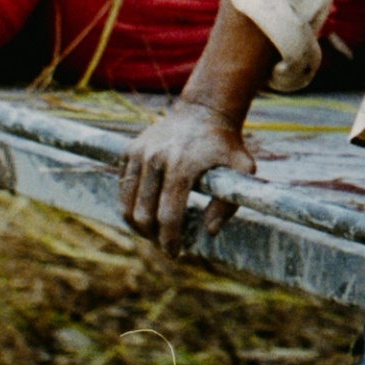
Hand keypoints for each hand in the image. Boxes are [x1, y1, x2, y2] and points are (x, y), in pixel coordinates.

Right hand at [118, 98, 260, 253]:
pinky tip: (146, 212)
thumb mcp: (242, 169)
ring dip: (138, 226)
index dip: (170, 239)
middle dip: (153, 237)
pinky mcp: (129, 151)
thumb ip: (229, 202)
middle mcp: (156, 158)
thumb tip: (210, 231)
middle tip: (165, 245)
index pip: (169, 214)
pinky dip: (130, 206)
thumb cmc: (225, 145)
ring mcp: (139, 153)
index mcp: (183, 165)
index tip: (176, 253)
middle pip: (144, 214)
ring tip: (153, 233)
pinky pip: (123, 188)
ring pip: (127, 204)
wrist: (203, 111)